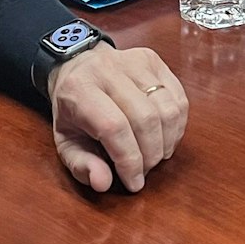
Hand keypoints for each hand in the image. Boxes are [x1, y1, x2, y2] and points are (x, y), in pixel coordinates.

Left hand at [49, 42, 188, 192]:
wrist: (77, 66)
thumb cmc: (73, 108)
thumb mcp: (65, 141)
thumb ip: (81, 165)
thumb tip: (103, 183)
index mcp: (80, 90)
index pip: (114, 127)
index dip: (130, 160)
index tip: (134, 182)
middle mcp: (108, 70)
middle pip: (145, 118)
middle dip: (150, 154)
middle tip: (145, 170)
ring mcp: (134, 62)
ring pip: (167, 109)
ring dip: (167, 142)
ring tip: (155, 155)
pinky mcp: (153, 60)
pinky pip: (179, 98)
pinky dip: (177, 126)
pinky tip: (165, 137)